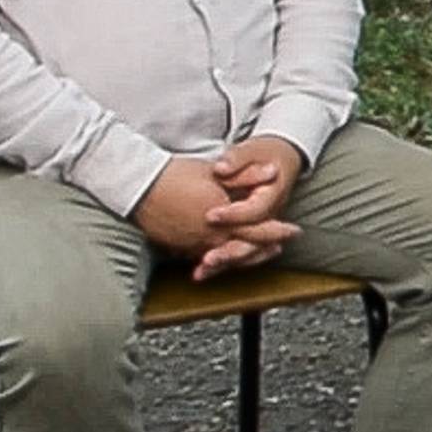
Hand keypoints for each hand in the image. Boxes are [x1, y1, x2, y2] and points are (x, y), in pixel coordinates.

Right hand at [134, 156, 302, 277]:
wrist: (137, 187)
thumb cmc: (175, 175)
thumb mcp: (215, 172)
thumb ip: (247, 175)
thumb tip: (273, 172)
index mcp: (222, 216)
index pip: (258, 228)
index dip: (278, 230)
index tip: (294, 230)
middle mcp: (210, 236)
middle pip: (246, 248)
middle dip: (265, 248)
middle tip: (281, 246)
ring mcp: (193, 245)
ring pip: (227, 257)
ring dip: (246, 256)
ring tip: (259, 253)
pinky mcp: (179, 248)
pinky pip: (205, 258)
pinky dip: (220, 259)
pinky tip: (225, 257)